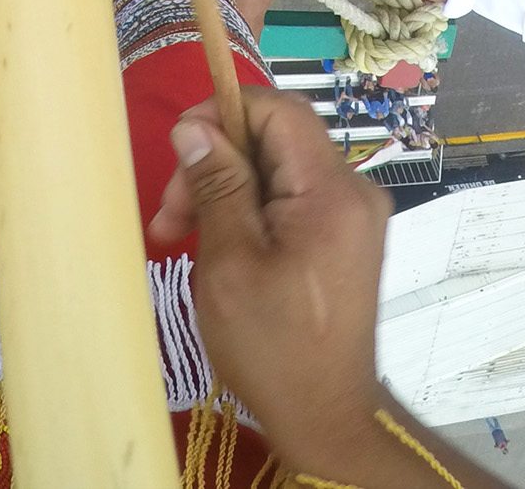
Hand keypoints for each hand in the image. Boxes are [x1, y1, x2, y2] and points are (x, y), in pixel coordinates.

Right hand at [148, 89, 393, 469]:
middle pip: (277, 139)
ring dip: (226, 189)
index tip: (180, 149)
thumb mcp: (230, 264)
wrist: (326, 415)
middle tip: (170, 215)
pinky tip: (218, 245)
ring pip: (279, 169)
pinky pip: (292, 198)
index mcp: (331, 192)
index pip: (280, 110)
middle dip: (216, 162)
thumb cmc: (274, 347)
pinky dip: (250, 210)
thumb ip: (217, 186)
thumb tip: (194, 128)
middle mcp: (353, 191)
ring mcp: (353, 215)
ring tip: (181, 234)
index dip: (224, 112)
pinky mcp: (344, 237)